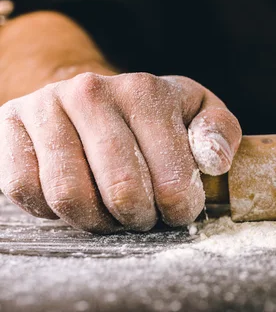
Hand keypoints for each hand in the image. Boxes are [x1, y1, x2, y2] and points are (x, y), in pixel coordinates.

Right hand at [0, 72, 241, 232]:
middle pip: (120, 190)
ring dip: (96, 221)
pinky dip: (52, 211)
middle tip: (144, 216)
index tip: (179, 211)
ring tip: (111, 212)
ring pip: (68, 195)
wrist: (93, 98)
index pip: (170, 177)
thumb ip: (219, 131)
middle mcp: (92, 91)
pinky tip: (77, 198)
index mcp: (145, 91)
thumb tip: (215, 160)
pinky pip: (25, 190)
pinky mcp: (9, 125)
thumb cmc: (156, 115)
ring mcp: (45, 106)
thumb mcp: (198, 113)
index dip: (179, 209)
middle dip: (138, 218)